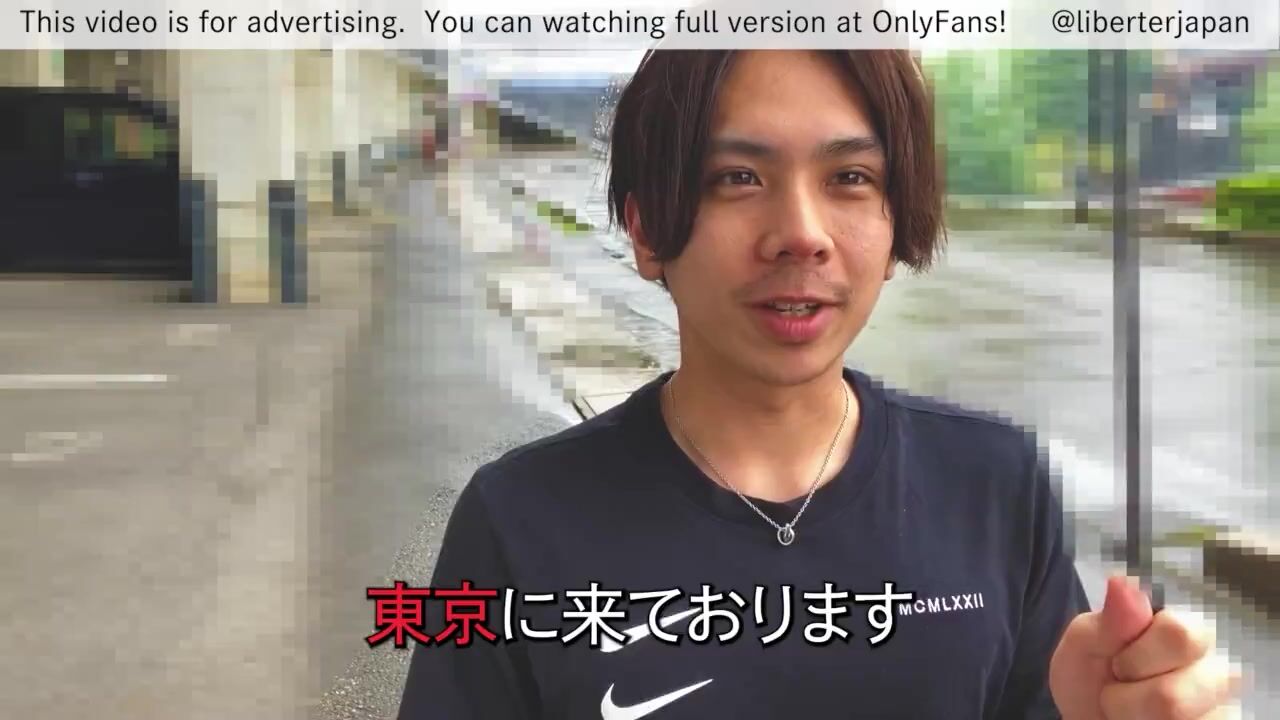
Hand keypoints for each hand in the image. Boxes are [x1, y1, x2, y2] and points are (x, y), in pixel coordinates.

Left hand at [1048, 575, 1242, 718]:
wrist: (1088, 716)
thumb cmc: (1090, 676)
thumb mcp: (1084, 645)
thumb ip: (1107, 622)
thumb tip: (1122, 583)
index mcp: (1183, 630)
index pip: (1181, 634)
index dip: (1137, 657)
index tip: (1116, 664)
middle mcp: (1216, 668)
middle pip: (1175, 696)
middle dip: (1130, 698)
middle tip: (1120, 690)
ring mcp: (1222, 709)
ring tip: (1130, 712)